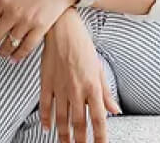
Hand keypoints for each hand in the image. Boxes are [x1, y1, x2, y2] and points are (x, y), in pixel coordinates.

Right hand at [39, 9, 120, 142]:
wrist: (62, 28)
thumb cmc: (82, 45)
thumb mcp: (98, 67)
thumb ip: (106, 92)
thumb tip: (115, 110)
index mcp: (92, 86)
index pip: (98, 118)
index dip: (100, 136)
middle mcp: (76, 89)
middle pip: (79, 123)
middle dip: (81, 141)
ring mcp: (60, 87)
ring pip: (61, 118)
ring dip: (64, 135)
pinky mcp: (46, 82)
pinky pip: (45, 105)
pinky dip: (45, 118)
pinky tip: (47, 128)